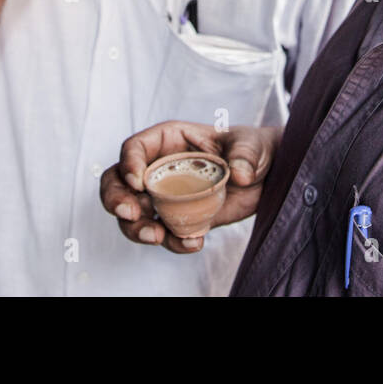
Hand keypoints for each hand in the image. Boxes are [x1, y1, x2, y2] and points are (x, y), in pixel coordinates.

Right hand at [99, 121, 280, 253]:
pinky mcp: (177, 219)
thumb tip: (239, 174)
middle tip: (130, 212)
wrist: (266, 178)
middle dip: (116, 199)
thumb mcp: (251, 145)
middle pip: (117, 182)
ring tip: (158, 236)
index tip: (138, 181)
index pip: (135, 148)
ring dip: (137, 229)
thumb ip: (245, 155)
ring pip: (132, 214)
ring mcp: (164, 196)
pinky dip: (173, 243)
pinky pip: (163, 234)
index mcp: (168, 140)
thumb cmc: (252, 150)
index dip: (129, 163)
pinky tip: (194, 242)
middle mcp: (158, 168)